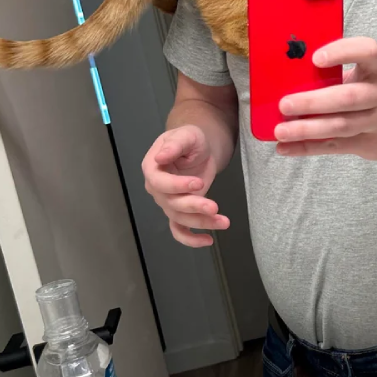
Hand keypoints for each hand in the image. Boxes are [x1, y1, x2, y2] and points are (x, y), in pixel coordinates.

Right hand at [141, 126, 228, 247]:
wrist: (200, 148)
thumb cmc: (191, 139)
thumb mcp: (186, 135)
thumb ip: (175, 145)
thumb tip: (161, 157)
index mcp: (152, 168)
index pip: (160, 183)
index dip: (178, 186)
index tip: (199, 183)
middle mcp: (157, 188)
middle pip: (171, 203)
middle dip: (194, 206)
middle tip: (214, 207)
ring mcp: (168, 202)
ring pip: (179, 218)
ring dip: (201, 222)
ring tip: (223, 222)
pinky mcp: (180, 210)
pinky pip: (179, 230)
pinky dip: (190, 239)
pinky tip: (208, 240)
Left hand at [274, 38, 376, 161]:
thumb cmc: (370, 92)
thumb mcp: (363, 76)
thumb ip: (333, 74)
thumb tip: (286, 76)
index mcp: (376, 69)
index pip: (368, 52)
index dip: (343, 52)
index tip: (315, 58)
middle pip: (348, 97)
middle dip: (314, 102)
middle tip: (285, 104)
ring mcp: (375, 121)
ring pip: (340, 125)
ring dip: (307, 129)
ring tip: (280, 130)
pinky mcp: (366, 144)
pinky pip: (334, 146)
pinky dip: (307, 147)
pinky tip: (286, 147)